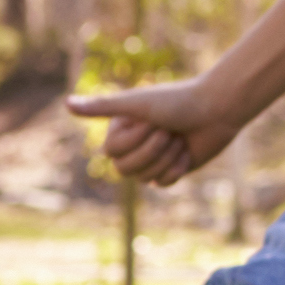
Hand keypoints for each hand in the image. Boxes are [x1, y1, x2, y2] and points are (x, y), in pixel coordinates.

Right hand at [72, 77, 238, 188]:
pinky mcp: (170, 169)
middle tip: (169, 131)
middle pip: (124, 170)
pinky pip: (163, 183)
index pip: (112, 152)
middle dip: (152, 151)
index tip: (154, 121)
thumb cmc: (177, 101)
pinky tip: (187, 151)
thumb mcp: (137, 103)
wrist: (218, 109)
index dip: (136, 140)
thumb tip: (67, 103)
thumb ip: (102, 107)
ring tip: (179, 138)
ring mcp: (152, 158)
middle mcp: (133, 143)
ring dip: (166, 158)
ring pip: (144, 178)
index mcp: (120, 128)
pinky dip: (177, 168)